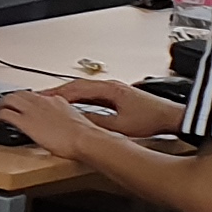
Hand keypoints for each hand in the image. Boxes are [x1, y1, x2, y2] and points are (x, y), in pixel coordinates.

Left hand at [0, 90, 110, 159]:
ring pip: (9, 100)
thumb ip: (66, 119)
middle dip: (10, 98)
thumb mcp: (75, 121)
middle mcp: (42, 102)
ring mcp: (33, 111)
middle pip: (20, 93)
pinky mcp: (25, 122)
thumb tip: (64, 125)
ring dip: (0, 104)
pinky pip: (6, 114)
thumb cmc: (83, 136)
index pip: (36, 95)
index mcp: (56, 101)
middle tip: (4, 104)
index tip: (23, 104)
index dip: (27, 99)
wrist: (82, 139)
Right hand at [10, 78, 179, 142]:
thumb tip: (77, 121)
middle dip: (57, 92)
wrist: (172, 116)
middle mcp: (110, 86)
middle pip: (77, 86)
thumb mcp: (120, 125)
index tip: (40, 97)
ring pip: (84, 89)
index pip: (75, 88)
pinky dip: (79, 98)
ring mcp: (114, 90)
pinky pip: (92, 94)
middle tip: (39, 98)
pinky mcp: (118, 95)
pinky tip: (75, 105)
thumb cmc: (151, 119)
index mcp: (108, 89)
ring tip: (52, 101)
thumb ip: (97, 123)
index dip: (56, 93)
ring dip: (68, 95)